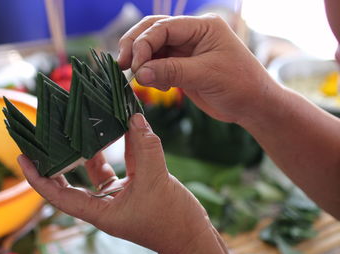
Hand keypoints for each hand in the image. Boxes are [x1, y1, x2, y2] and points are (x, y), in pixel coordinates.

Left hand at [18, 114, 230, 253]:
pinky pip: (121, 162)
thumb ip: (145, 148)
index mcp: (100, 212)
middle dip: (60, 157)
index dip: (38, 178)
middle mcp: (104, 203)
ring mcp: (119, 194)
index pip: (58, 195)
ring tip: (82, 123)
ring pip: (98, 167)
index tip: (23, 158)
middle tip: (49, 134)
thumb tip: (136, 118)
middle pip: (73, 178)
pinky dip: (121, 145)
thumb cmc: (170, 223)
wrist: (192, 236)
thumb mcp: (156, 182)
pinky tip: (120, 127)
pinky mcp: (134, 186)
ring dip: (92, 146)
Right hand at [118, 15, 276, 122]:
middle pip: (153, 31)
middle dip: (136, 46)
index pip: (164, 26)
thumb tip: (139, 72)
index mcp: (202, 27)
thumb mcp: (206, 75)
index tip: (135, 65)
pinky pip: (158, 65)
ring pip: (153, 49)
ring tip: (140, 79)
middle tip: (122, 65)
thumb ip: (172, 71)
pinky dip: (151, 74)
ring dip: (142, 62)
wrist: (252, 105)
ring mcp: (185, 50)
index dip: (144, 43)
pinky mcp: (182, 67)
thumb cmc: (239, 85)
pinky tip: (157, 85)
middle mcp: (191, 34)